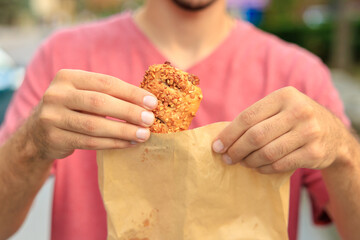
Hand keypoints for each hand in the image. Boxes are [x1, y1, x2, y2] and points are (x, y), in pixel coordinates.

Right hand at [28, 69, 157, 159]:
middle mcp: (56, 94)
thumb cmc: (72, 109)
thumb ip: (108, 94)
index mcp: (68, 77)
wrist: (37, 132)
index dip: (131, 92)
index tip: (152, 102)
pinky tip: (128, 143)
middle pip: (100, 102)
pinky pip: (89, 142)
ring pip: (95, 125)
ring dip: (123, 130)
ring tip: (144, 135)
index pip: (106, 82)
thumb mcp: (83, 94)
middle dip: (129, 111)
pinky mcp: (54, 138)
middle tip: (150, 120)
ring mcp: (52, 117)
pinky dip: (112, 143)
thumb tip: (147, 102)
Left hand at [212, 87, 346, 173]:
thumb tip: (223, 138)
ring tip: (242, 162)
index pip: (248, 117)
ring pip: (267, 153)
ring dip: (249, 161)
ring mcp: (309, 132)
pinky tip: (258, 167)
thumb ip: (257, 118)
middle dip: (236, 150)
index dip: (229, 134)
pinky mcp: (314, 153)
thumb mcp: (281, 109)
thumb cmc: (296, 121)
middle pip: (255, 136)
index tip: (216, 146)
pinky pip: (279, 165)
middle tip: (227, 158)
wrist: (334, 135)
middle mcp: (299, 111)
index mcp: (284, 96)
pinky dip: (263, 169)